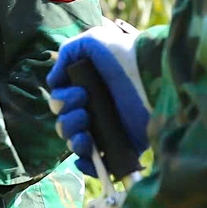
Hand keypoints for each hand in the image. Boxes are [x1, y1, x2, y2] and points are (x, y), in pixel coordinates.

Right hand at [47, 20, 148, 175]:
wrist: (152, 72)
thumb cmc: (123, 54)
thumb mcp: (91, 42)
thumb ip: (66, 54)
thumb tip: (54, 81)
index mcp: (87, 89)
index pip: (61, 104)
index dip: (62, 102)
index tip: (79, 94)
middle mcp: (96, 110)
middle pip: (65, 126)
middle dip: (68, 121)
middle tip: (84, 111)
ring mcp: (109, 131)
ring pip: (77, 145)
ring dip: (74, 140)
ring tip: (86, 133)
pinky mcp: (124, 147)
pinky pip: (99, 165)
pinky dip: (87, 165)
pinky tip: (87, 156)